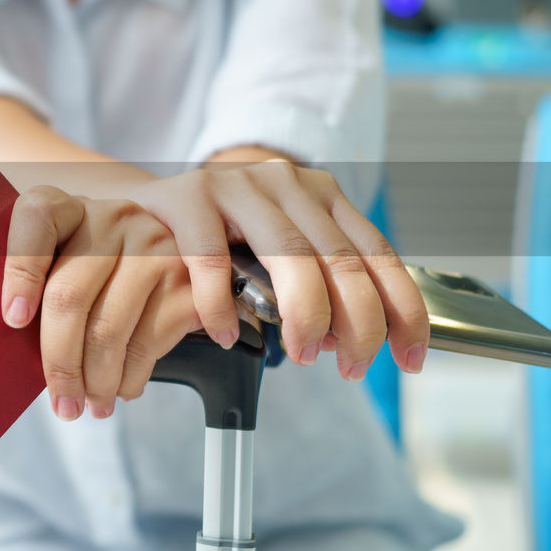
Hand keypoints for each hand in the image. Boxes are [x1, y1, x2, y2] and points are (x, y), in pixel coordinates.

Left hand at [0, 186, 201, 420]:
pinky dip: (130, 378)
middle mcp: (112, 217)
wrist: (180, 242)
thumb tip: (13, 348)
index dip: (20, 271)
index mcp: (68, 207)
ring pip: (109, 330)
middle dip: (60, 363)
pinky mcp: (187, 278)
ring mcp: (154, 245)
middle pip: (70, 296)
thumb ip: (38, 287)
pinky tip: (120, 388)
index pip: (37, 219)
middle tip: (61, 403)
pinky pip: (148, 342)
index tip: (14, 320)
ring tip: (90, 404)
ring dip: (97, 382)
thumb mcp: (63, 262)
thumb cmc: (97, 270)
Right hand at [128, 160, 429, 380]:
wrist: (141, 203)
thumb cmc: (217, 234)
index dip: (403, 311)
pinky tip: (225, 333)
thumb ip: (315, 278)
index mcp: (320, 195)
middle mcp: (285, 184)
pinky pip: (212, 260)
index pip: (377, 253)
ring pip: (289, 255)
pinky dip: (222, 306)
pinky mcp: (186, 197)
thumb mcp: (277, 244)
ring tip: (300, 355)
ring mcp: (236, 186)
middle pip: (340, 259)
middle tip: (349, 367)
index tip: (409, 359)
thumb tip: (346, 338)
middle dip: (357, 324)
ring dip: (304, 316)